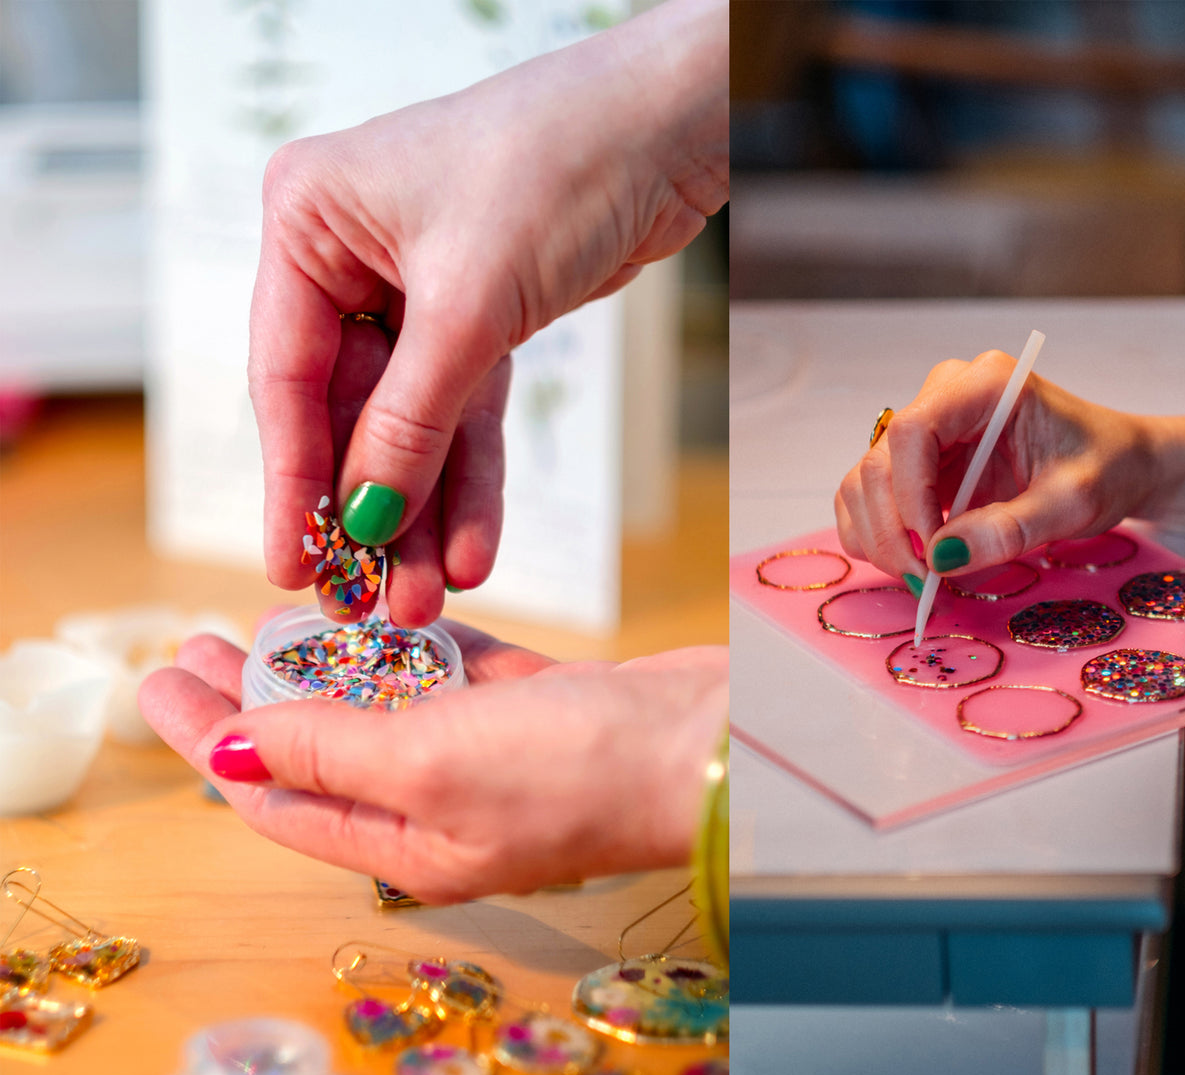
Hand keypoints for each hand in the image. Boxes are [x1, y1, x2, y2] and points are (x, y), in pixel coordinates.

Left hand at [138, 622, 727, 901]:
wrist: (708, 743)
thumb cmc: (577, 772)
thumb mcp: (430, 766)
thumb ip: (330, 755)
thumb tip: (228, 754)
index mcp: (405, 844)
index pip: (278, 797)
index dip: (211, 742)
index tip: (157, 682)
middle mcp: (440, 805)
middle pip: (320, 749)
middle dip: (254, 699)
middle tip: (195, 641)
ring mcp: (489, 753)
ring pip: (383, 705)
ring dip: (329, 665)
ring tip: (274, 616)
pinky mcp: (534, 704)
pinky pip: (451, 671)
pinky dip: (411, 642)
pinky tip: (379, 610)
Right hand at [249, 0, 726, 625]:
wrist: (667, 130)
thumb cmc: (554, 168)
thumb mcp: (469, 305)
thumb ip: (412, 420)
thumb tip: (368, 519)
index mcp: (309, 221)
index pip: (285, 374)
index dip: (293, 480)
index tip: (292, 564)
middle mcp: (351, 256)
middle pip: (347, 412)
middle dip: (370, 511)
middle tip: (367, 603)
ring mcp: (415, 291)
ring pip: (410, 425)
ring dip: (422, 513)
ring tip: (424, 598)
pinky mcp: (480, 318)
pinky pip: (465, 416)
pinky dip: (472, 479)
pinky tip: (473, 547)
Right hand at [835, 351, 1157, 580]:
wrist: (1118, 462)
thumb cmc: (1107, 466)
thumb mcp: (1074, 502)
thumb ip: (1013, 528)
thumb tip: (944, 558)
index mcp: (986, 385)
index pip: (913, 430)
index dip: (911, 496)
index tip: (936, 551)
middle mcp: (944, 396)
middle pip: (879, 461)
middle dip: (892, 530)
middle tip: (924, 581)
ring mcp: (925, 427)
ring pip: (864, 482)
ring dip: (878, 537)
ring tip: (922, 577)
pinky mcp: (916, 461)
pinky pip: (869, 496)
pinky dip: (874, 535)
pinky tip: (909, 561)